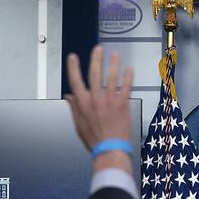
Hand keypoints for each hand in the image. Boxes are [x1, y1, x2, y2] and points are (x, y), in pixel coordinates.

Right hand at [64, 46, 133, 170]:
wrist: (110, 149)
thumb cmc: (95, 139)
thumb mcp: (79, 124)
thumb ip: (74, 108)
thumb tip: (68, 97)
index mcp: (83, 104)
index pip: (75, 81)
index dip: (73, 67)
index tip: (73, 57)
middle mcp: (95, 100)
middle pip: (94, 74)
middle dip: (96, 59)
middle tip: (98, 49)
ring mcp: (109, 101)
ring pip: (111, 77)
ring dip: (113, 64)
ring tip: (115, 55)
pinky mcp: (122, 104)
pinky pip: (126, 87)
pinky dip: (128, 77)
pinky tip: (129, 69)